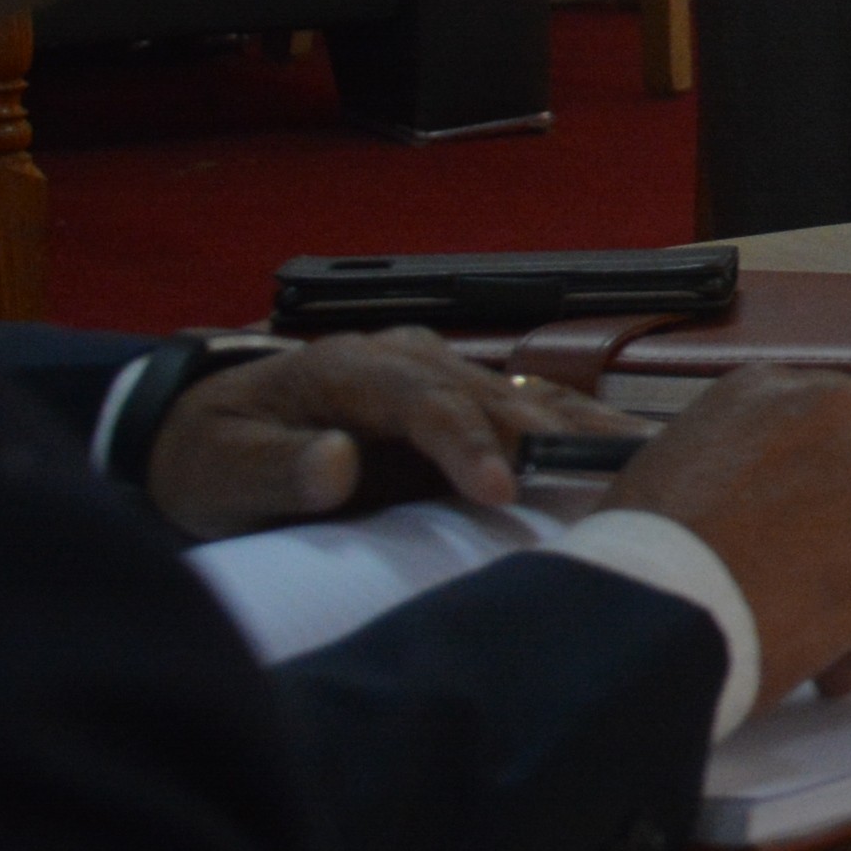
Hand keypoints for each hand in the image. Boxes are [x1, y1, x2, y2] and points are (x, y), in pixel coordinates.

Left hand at [144, 328, 638, 537]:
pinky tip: (628, 449)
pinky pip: (526, 410)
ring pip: (521, 395)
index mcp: (348, 369)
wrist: (204, 432)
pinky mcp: (456, 400)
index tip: (502, 491)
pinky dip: (578, 428)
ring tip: (647, 458)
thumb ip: (276, 469)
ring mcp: (437, 374)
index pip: (423, 401)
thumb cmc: (212, 456)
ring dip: (582, 428)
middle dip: (552, 437)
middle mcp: (405, 360)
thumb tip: (336, 462)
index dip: (467, 443)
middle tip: (614, 479)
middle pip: (491, 395)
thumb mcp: (219, 472)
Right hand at [608, 367, 850, 702]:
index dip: (836, 490)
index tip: (814, 537)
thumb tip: (764, 510)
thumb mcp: (671, 476)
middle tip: (812, 593)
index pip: (842, 426)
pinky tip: (823, 675)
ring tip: (800, 645)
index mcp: (771, 390)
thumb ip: (736, 471)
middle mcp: (835, 411)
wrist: (644, 614)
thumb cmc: (637, 563)